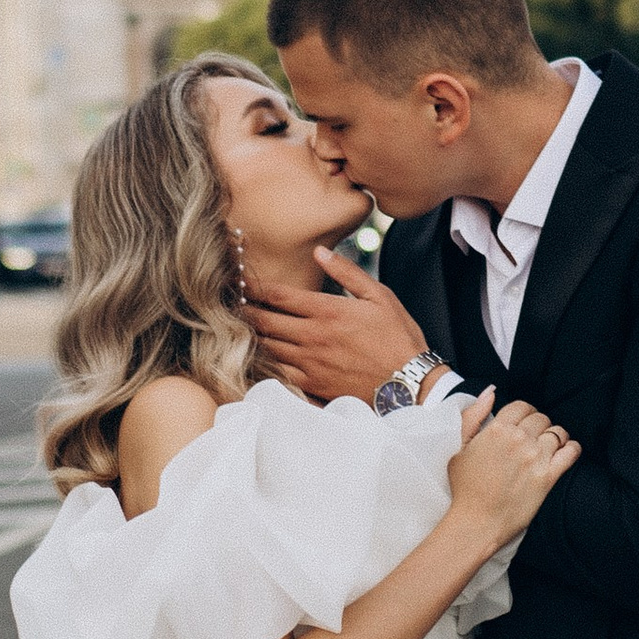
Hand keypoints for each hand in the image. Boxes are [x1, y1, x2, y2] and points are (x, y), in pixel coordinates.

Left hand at [243, 243, 424, 405]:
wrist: (410, 384)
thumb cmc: (399, 339)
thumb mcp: (380, 297)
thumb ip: (347, 272)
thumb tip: (319, 252)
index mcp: (327, 311)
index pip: (278, 295)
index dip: (254, 286)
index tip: (239, 279)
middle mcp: (312, 337)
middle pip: (264, 321)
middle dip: (243, 311)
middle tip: (228, 303)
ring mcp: (310, 363)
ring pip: (266, 348)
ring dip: (249, 337)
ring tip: (235, 329)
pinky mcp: (312, 385)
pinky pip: (277, 374)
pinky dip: (263, 364)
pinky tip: (256, 358)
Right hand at [445, 394, 580, 544]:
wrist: (476, 523)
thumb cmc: (465, 488)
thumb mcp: (458, 447)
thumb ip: (473, 416)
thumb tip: (490, 393)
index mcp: (497, 429)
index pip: (522, 407)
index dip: (524, 413)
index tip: (523, 423)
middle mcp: (519, 440)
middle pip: (541, 419)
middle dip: (538, 426)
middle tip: (533, 438)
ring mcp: (536, 458)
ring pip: (556, 433)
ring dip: (554, 437)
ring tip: (548, 447)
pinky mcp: (548, 477)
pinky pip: (570, 452)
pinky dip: (572, 448)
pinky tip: (566, 451)